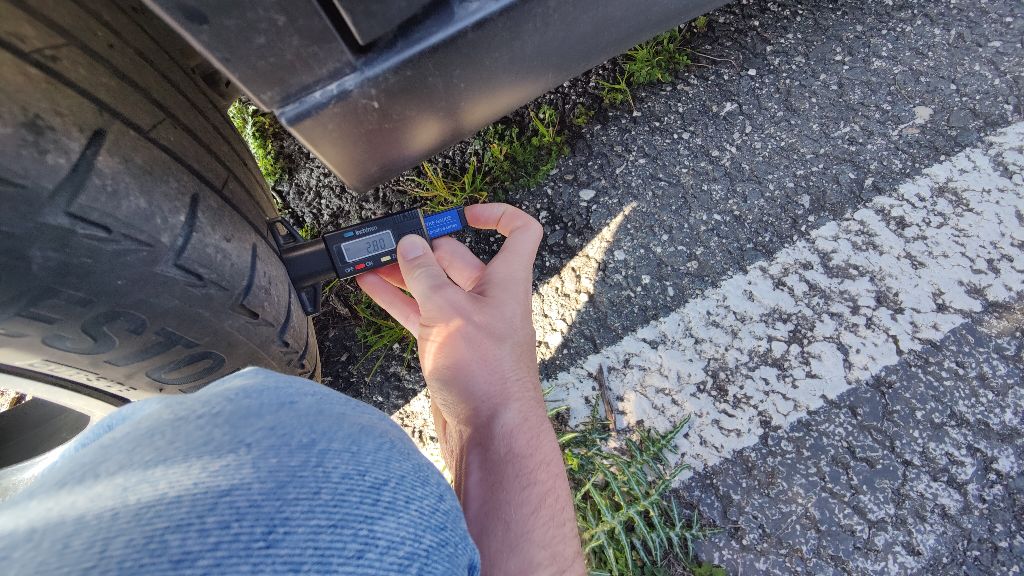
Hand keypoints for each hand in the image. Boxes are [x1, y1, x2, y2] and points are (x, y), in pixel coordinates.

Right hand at [356, 203, 544, 458]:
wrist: (490, 435)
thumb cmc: (487, 375)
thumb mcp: (449, 312)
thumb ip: (425, 275)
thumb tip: (411, 244)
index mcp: (505, 282)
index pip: (519, 232)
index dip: (496, 215)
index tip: (463, 213)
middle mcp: (489, 301)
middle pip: (458, 260)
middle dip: (424, 248)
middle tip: (389, 241)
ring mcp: (467, 326)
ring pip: (434, 288)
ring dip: (403, 273)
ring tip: (369, 260)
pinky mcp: (448, 349)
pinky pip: (421, 315)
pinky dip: (398, 301)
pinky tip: (372, 287)